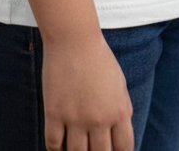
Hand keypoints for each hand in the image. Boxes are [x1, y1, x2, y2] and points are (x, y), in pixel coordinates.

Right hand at [42, 31, 133, 150]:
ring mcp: (75, 118)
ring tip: (77, 148)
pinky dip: (57, 150)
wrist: (74, 39)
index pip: (124, 148)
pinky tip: (59, 147)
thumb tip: (119, 135)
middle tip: (93, 149)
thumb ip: (122, 110)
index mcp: (119, 111)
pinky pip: (54, 145)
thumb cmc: (99, 58)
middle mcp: (99, 119)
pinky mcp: (54, 114)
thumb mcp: (119, 84)